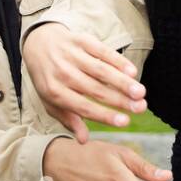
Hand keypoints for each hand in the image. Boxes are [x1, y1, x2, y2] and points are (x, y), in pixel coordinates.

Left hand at [23, 23, 145, 142]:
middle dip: (120, 100)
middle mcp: (62, 73)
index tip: (125, 122)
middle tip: (141, 108)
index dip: (105, 115)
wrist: (38, 43)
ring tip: (141, 92)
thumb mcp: (52, 101)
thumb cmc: (49, 78)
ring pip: (101, 71)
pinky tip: (132, 71)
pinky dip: (118, 61)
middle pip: (95, 90)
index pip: (83, 107)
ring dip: (123, 82)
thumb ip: (69, 119)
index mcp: (54, 92)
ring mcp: (71, 55)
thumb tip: (83, 140)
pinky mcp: (80, 40)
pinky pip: (102, 51)